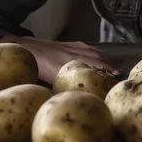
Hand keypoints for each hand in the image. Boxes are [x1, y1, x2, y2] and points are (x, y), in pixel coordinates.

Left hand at [0, 35, 118, 84]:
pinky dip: (95, 52)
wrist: (24, 47)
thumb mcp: (46, 80)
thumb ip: (60, 87)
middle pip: (96, 60)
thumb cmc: (33, 67)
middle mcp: (73, 55)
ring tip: (111, 66)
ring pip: (93, 52)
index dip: (103, 74)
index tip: (113, 80)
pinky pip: (86, 47)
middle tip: (117, 74)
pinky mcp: (68, 43)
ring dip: (104, 59)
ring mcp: (71, 47)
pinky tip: (97, 55)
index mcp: (68, 65)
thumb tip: (72, 97)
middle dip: (108, 67)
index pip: (92, 69)